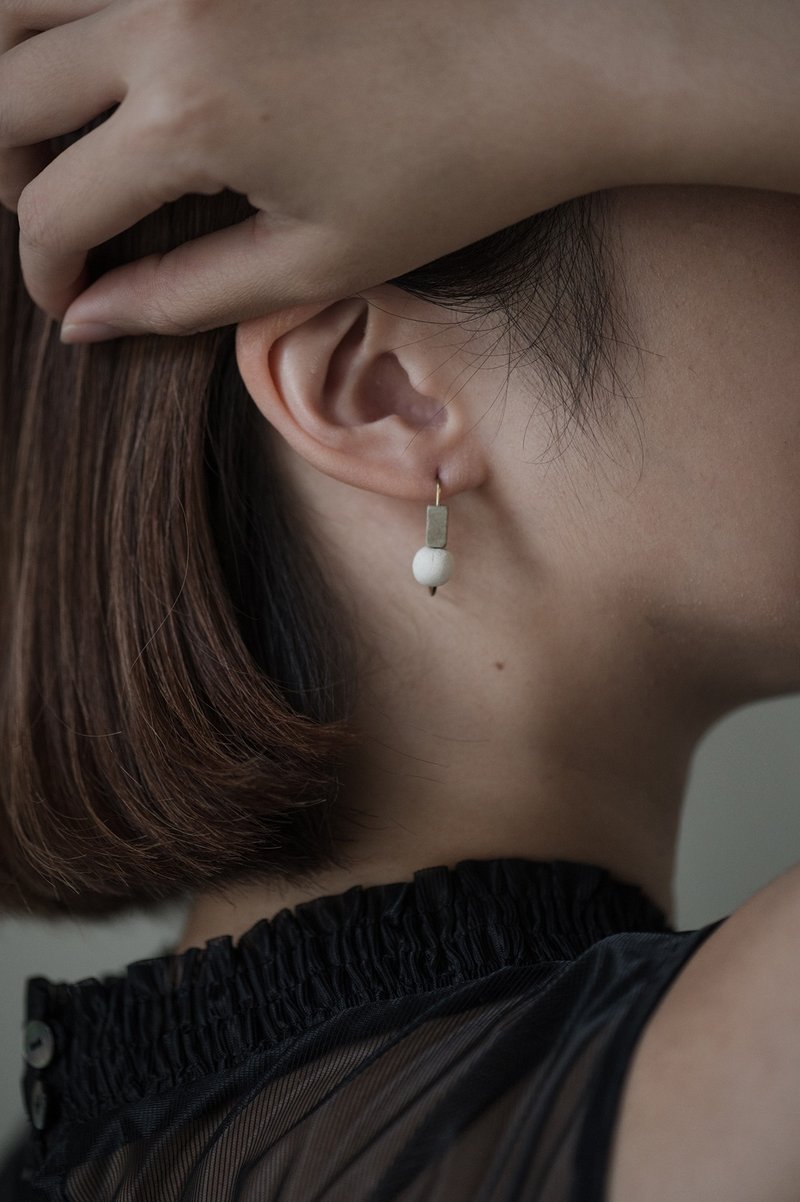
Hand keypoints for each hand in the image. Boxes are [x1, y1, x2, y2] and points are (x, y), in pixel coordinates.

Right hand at [0, 0, 631, 339]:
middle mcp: (162, 18)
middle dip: (10, 176)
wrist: (546, 62)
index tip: (64, 297)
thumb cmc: (446, 174)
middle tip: (58, 218)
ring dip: (17, 77)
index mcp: (186, 119)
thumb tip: (85, 321)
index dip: (43, 270)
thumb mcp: (310, 262)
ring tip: (65, 134)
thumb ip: (180, 296)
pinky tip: (115, 70)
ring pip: (18, 1)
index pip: (52, 207)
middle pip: (4, 94)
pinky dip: (75, 21)